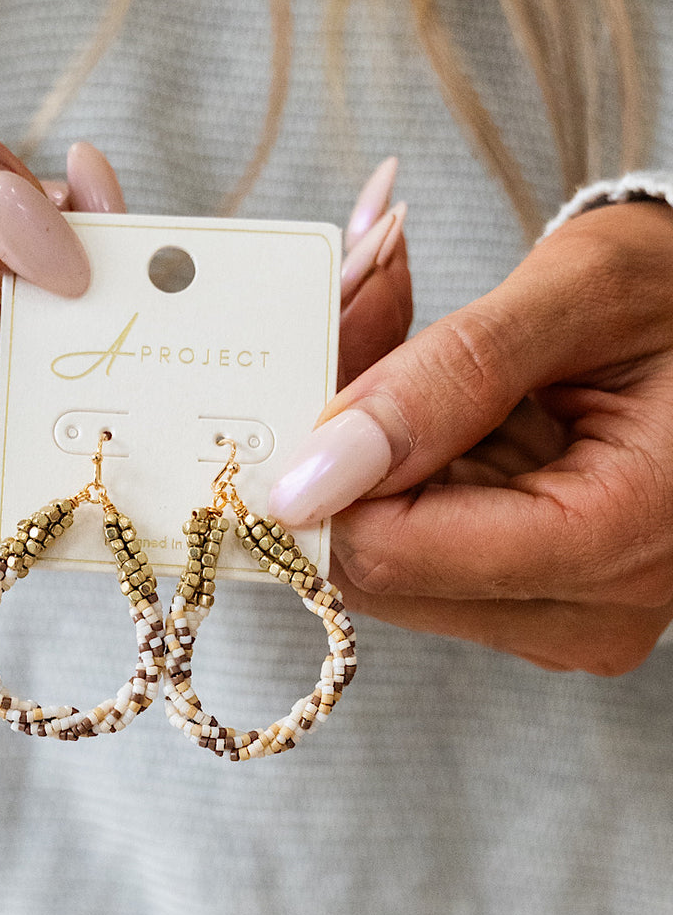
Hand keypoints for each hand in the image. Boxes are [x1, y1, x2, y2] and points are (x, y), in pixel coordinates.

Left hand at [269, 200, 672, 673]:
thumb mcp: (576, 298)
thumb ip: (441, 382)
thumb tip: (312, 477)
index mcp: (615, 542)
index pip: (394, 552)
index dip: (320, 471)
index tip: (298, 366)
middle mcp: (583, 612)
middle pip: (376, 564)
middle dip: (335, 448)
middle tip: (348, 317)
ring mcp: (555, 616)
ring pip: (381, 559)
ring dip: (360, 452)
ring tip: (397, 336)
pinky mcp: (529, 601)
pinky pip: (412, 549)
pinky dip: (392, 469)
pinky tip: (423, 397)